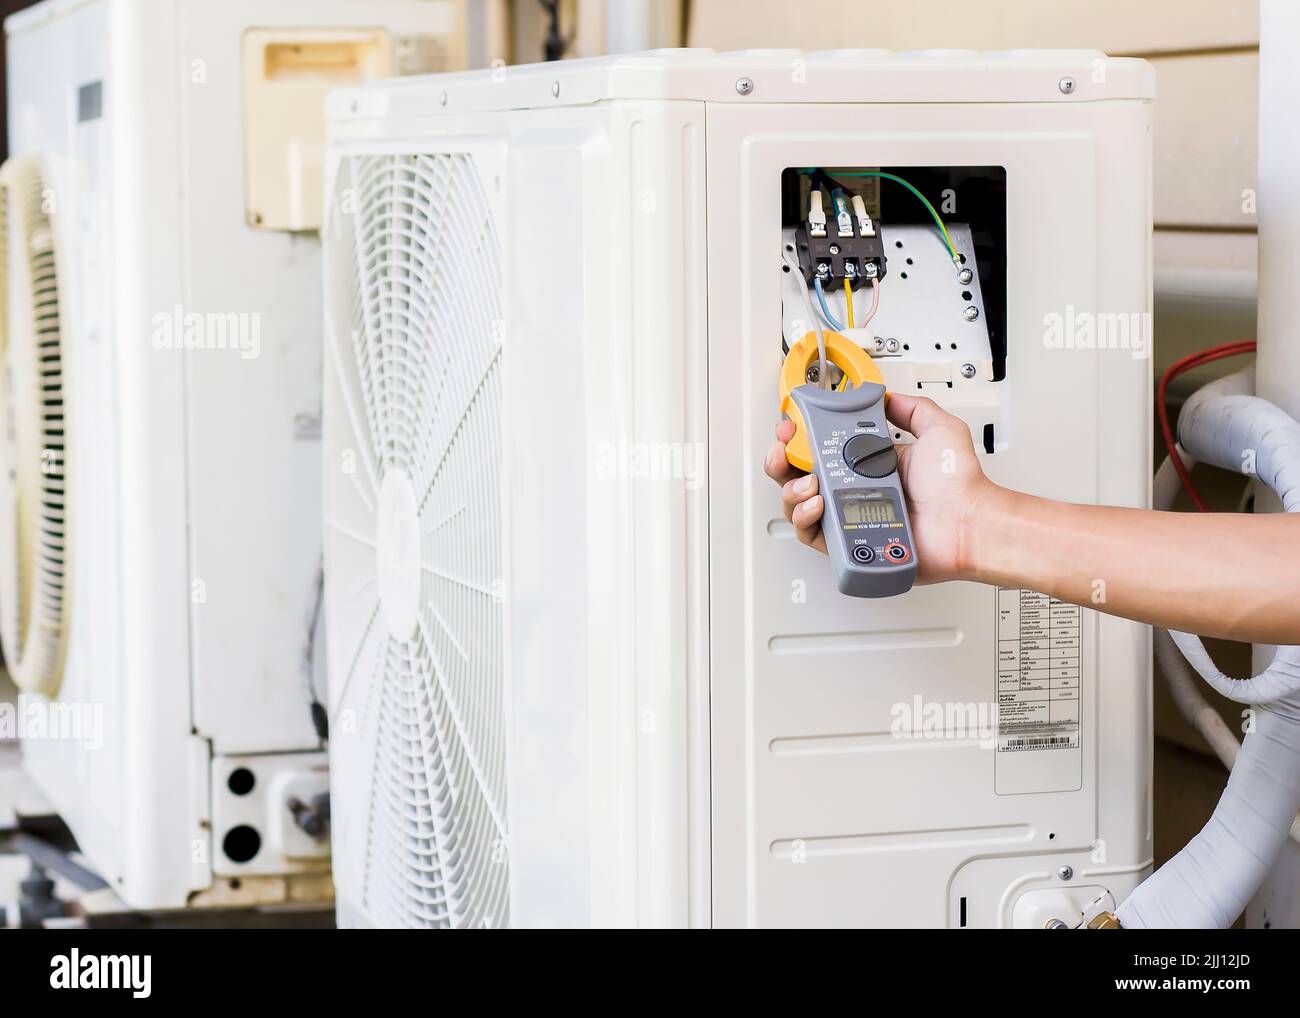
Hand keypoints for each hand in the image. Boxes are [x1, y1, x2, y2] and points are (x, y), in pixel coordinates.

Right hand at [763, 393, 995, 582]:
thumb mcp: (939, 429)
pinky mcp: (849, 543)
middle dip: (782, 460)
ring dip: (792, 489)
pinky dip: (805, 518)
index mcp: (870, 463)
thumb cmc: (959, 485)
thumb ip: (912, 408)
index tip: (792, 426)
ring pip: (798, 504)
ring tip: (810, 481)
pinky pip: (812, 534)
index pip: (822, 447)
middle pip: (799, 475)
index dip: (799, 436)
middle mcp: (855, 489)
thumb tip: (887, 397)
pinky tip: (817, 502)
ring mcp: (850, 516)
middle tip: (785, 450)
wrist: (968, 523)